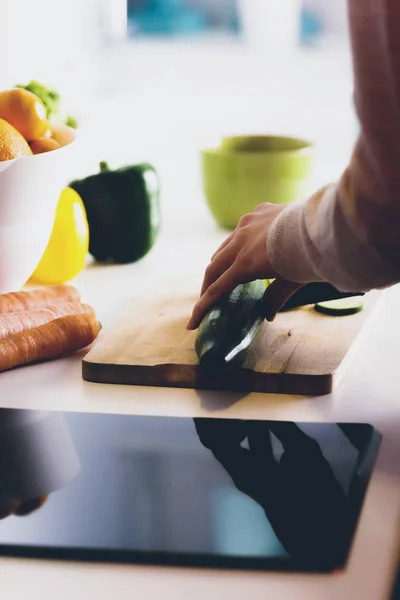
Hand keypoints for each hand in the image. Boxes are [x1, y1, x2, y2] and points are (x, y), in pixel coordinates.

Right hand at [187, 203, 302, 329]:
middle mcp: (239, 242)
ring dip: (220, 263)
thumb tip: (268, 315)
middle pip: (213, 267)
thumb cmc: (308, 258)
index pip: (216, 289)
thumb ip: (276, 298)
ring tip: (222, 274)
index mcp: (245, 265)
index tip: (192, 323)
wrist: (323, 225)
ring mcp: (247, 223)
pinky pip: (242, 228)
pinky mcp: (258, 211)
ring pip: (224, 246)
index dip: (202, 307)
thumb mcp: (291, 283)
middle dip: (207, 286)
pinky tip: (247, 246)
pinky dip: (239, 241)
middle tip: (205, 300)